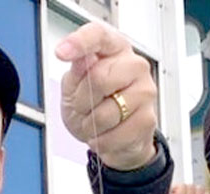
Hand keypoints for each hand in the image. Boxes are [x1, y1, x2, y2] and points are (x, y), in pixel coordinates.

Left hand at [55, 22, 156, 170]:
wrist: (112, 139)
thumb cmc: (94, 107)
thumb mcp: (73, 87)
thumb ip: (76, 72)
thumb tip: (82, 59)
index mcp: (114, 49)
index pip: (98, 35)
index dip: (80, 42)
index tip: (62, 53)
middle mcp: (134, 65)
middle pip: (99, 78)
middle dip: (82, 101)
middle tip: (83, 108)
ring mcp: (144, 91)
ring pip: (106, 112)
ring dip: (91, 125)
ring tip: (95, 124)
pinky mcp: (148, 119)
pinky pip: (115, 134)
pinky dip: (102, 142)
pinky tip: (105, 136)